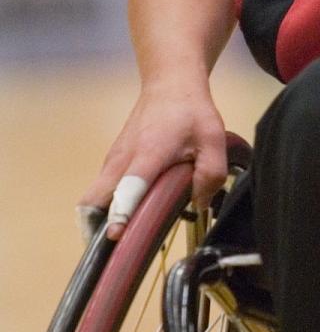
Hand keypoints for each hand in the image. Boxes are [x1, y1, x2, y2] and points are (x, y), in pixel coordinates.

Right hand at [77, 82, 226, 240]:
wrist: (170, 83)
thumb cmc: (191, 111)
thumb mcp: (214, 139)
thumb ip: (210, 174)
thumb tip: (200, 205)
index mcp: (148, 155)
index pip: (128, 188)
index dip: (120, 214)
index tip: (116, 236)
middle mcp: (122, 159)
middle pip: (93, 201)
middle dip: (98, 227)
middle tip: (118, 248)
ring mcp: (113, 159)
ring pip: (94, 197)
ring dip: (102, 219)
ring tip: (126, 237)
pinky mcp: (112, 160)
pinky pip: (102, 190)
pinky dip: (107, 206)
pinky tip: (132, 213)